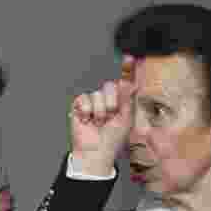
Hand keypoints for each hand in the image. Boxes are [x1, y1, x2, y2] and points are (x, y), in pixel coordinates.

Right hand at [70, 55, 136, 173]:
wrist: (96, 151)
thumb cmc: (112, 138)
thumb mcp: (126, 118)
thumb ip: (127, 99)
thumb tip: (131, 82)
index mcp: (120, 100)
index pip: (123, 82)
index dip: (126, 70)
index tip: (130, 59)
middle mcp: (106, 98)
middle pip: (110, 86)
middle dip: (111, 103)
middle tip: (110, 117)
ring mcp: (92, 101)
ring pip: (97, 94)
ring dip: (99, 112)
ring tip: (98, 122)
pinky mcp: (79, 105)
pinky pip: (84, 99)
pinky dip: (87, 111)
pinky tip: (87, 120)